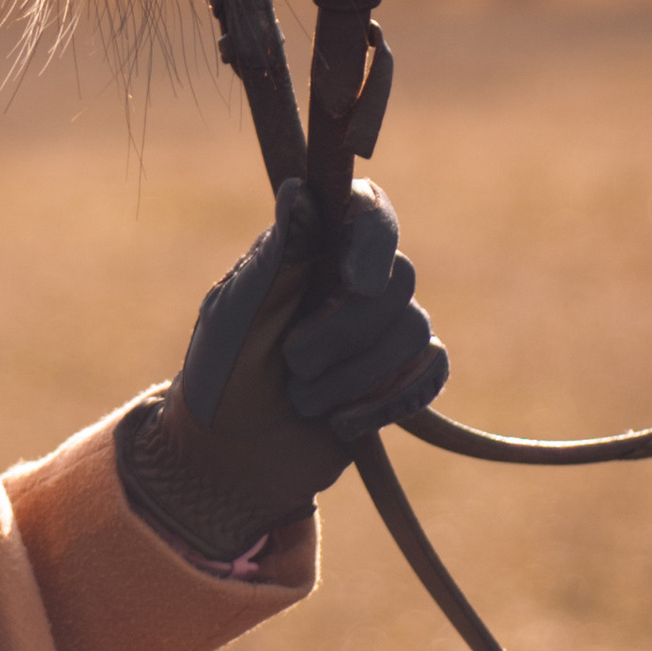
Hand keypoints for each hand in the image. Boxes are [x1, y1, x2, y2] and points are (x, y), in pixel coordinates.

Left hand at [117, 178, 446, 570]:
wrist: (230, 459)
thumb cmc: (220, 379)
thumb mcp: (237, 318)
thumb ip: (277, 260)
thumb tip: (300, 190)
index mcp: (309, 250)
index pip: (367, 210)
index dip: (374, 239)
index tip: (356, 284)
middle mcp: (350, 280)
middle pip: (397, 279)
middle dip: (347, 333)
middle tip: (293, 364)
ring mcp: (378, 328)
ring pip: (415, 331)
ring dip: (357, 377)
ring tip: (304, 400)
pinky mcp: (398, 374)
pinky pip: (431, 371)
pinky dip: (389, 401)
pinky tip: (343, 422)